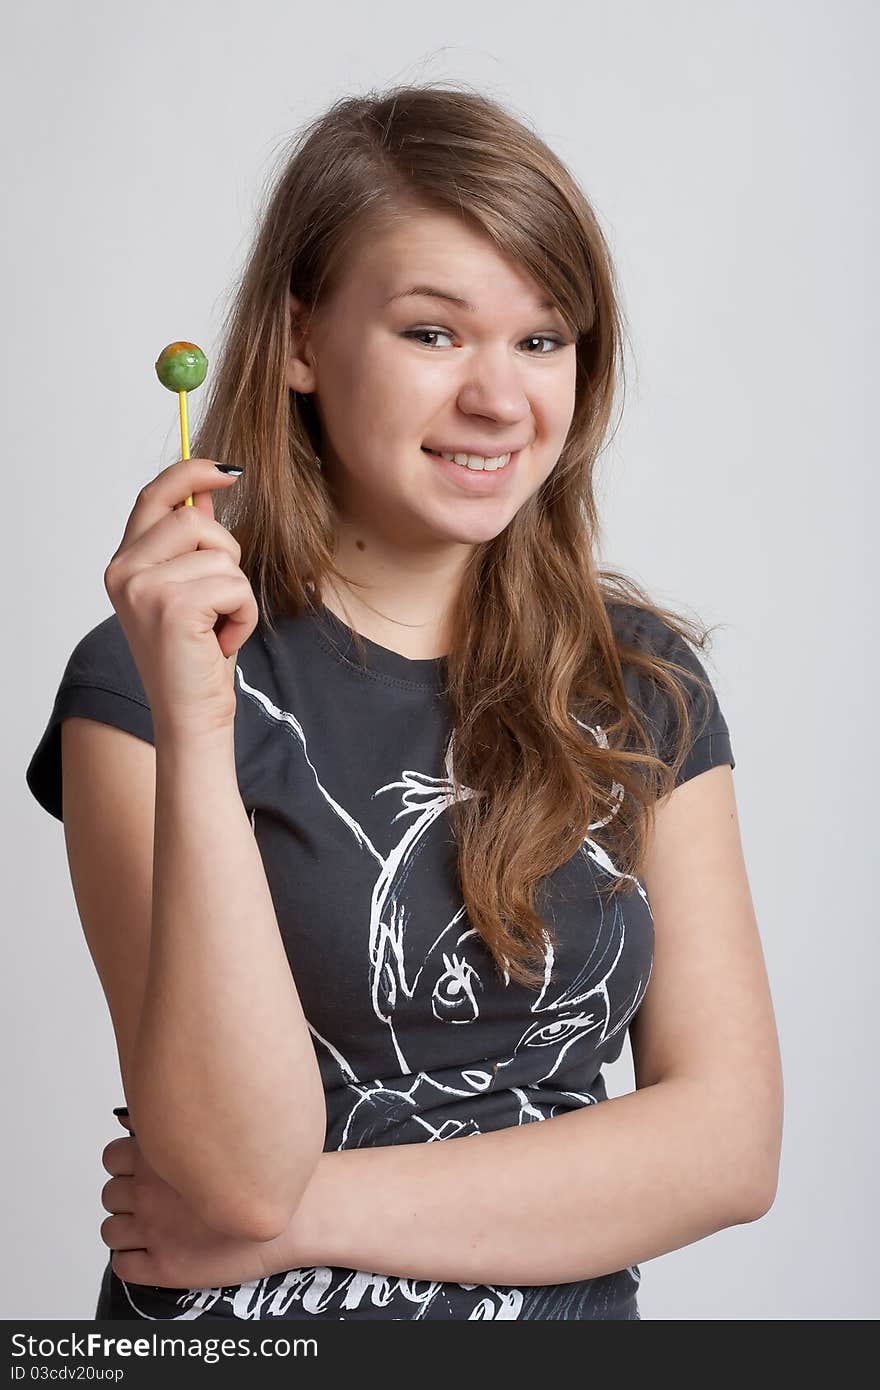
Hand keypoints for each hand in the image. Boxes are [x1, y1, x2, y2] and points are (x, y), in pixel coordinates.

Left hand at [100, 1111, 286, 1288]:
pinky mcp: (164, 1268)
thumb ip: (181, 1122)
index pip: (112, 1158)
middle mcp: (150, 1194)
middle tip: (153, 1199)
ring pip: (110, 1231)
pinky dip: (131, 1258)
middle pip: (109, 1195)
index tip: (143, 1169)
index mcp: (161, 1157)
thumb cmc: (267, 1173)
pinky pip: (123, 1265)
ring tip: (153, 1226)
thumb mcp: (225, 1132)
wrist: (297, 1215)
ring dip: (126, 1228)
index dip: (126, 1163)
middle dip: (127, 1196)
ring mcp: (155, 1233)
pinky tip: (155, 1250)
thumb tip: (147, 1114)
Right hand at [103, 458, 257, 739]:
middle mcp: (124, 572)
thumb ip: (191, 544)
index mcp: (124, 564)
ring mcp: (144, 588)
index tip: (228, 471)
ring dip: (238, 593)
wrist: (191, 717)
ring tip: (218, 626)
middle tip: (218, 602)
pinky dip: (243, 614)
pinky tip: (223, 641)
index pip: (154, 497)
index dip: (191, 474)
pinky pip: (235, 584)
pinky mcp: (173, 606)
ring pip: (223, 555)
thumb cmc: (195, 658)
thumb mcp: (192, 590)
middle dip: (227, 558)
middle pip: (197, 522)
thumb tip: (207, 493)